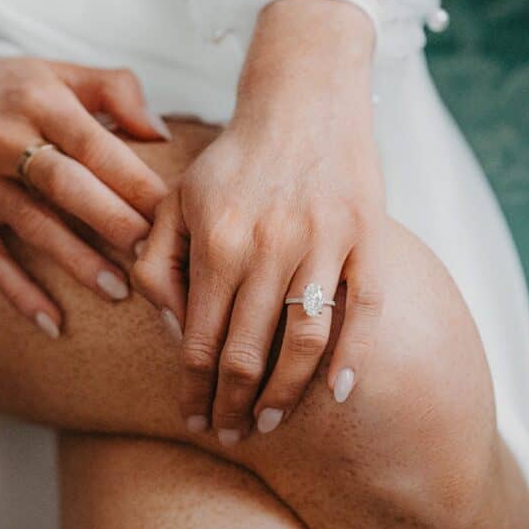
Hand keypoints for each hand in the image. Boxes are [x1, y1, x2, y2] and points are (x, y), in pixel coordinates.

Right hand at [0, 24, 168, 335]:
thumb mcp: (49, 71)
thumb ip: (111, 90)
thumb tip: (159, 133)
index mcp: (36, 98)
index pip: (94, 143)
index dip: (134, 179)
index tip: (172, 211)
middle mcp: (3, 138)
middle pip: (66, 184)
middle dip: (112, 221)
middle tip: (152, 254)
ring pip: (32, 225)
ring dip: (76, 261)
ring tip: (118, 291)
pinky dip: (20, 294)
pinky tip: (53, 323)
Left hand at [134, 0, 383, 441]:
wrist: (303, 94)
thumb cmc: (234, 158)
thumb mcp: (178, 200)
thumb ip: (161, 264)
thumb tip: (172, 331)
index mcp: (217, 240)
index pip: (201, 340)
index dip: (195, 390)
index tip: (194, 420)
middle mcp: (269, 246)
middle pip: (249, 354)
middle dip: (234, 405)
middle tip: (230, 434)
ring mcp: (323, 242)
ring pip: (304, 344)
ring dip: (285, 395)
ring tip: (270, 422)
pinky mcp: (368, 236)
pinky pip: (362, 311)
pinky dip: (352, 359)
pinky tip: (337, 396)